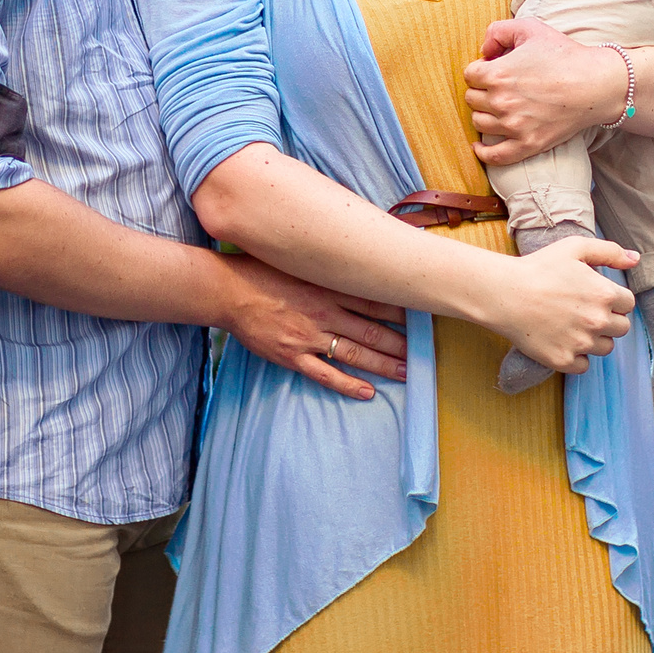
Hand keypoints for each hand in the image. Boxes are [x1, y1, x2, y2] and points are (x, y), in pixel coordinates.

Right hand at [218, 254, 408, 400]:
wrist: (228, 289)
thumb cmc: (264, 269)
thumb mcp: (302, 261)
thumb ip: (329, 266)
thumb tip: (356, 261)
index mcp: (328, 287)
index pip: (375, 301)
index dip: (401, 311)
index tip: (422, 317)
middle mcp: (324, 312)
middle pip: (372, 331)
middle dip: (401, 343)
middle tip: (424, 353)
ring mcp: (308, 336)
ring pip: (355, 354)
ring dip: (384, 364)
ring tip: (408, 373)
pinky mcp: (291, 356)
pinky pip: (325, 374)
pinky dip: (348, 384)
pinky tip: (368, 392)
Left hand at [465, 17, 624, 162]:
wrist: (596, 84)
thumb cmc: (565, 54)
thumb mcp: (530, 28)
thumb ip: (498, 30)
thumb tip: (484, 50)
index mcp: (497, 73)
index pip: (470, 75)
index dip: (481, 69)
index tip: (495, 69)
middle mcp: (501, 102)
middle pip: (472, 99)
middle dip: (482, 90)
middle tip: (500, 86)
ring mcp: (514, 126)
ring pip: (479, 123)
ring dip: (484, 114)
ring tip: (498, 107)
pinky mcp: (528, 144)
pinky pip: (494, 156)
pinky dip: (483, 152)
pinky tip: (479, 146)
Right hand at [481, 235, 639, 372]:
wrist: (505, 294)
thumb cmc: (539, 267)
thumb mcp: (575, 248)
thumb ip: (609, 251)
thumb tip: (635, 259)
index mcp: (604, 294)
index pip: (628, 304)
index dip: (614, 299)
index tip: (595, 296)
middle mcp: (597, 321)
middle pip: (622, 328)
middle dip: (609, 319)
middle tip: (585, 311)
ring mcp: (581, 344)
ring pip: (605, 348)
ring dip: (595, 339)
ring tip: (573, 325)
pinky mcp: (563, 361)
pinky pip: (584, 365)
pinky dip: (577, 357)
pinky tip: (563, 340)